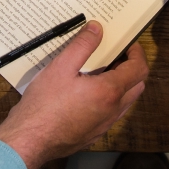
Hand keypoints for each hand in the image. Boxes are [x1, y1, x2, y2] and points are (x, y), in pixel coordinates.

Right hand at [0, 22, 147, 168]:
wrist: (30, 140)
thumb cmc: (44, 104)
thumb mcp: (61, 66)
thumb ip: (83, 45)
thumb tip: (97, 28)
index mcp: (109, 92)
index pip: (139, 69)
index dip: (137, 53)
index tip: (128, 44)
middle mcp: (113, 111)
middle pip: (137, 86)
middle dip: (132, 68)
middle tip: (115, 56)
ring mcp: (104, 125)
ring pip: (125, 102)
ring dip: (121, 85)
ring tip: (101, 72)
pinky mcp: (93, 135)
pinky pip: (110, 115)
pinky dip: (109, 100)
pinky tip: (88, 93)